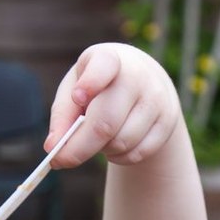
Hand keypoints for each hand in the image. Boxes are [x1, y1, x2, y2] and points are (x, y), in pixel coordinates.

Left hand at [46, 43, 181, 167]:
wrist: (144, 83)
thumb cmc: (98, 88)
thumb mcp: (75, 89)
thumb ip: (62, 116)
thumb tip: (53, 147)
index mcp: (108, 59)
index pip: (103, 66)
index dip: (90, 83)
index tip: (78, 97)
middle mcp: (137, 75)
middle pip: (106, 122)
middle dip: (79, 148)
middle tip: (59, 161)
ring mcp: (156, 98)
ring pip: (121, 143)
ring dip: (102, 150)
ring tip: (98, 139)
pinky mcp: (167, 121)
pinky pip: (136, 154)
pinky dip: (119, 157)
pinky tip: (115, 144)